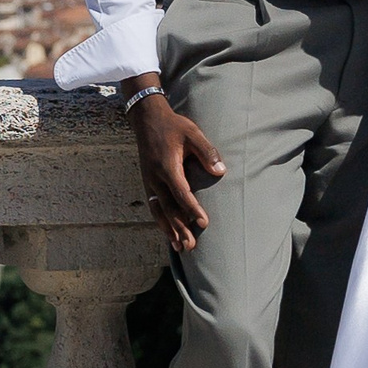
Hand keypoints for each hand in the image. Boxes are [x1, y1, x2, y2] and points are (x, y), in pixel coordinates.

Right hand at [121, 73, 224, 251]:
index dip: (193, 209)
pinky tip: (168, 233)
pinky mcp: (147, 183)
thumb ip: (207, 152)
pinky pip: (154, 207)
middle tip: (191, 246)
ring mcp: (149, 182)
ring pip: (159, 211)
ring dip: (169, 230)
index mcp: (167, 166)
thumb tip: (220, 171)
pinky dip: (161, 222)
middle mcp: (155, 178)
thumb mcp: (192, 133)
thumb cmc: (173, 126)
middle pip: (168, 208)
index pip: (181, 193)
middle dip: (180, 228)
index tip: (204, 223)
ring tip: (179, 248)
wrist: (147, 119)